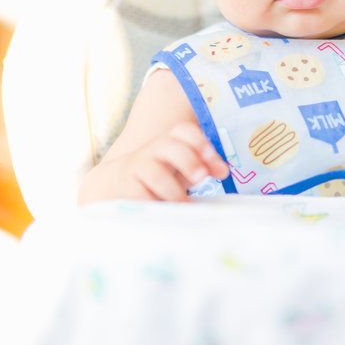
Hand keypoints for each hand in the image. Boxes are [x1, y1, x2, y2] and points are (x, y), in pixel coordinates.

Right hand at [79, 122, 228, 202]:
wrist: (121, 179)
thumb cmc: (163, 172)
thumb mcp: (184, 166)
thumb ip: (205, 165)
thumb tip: (223, 171)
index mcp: (171, 140)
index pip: (184, 131)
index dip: (200, 143)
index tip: (213, 161)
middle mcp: (154, 149)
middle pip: (171, 147)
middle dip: (189, 162)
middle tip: (201, 178)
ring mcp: (139, 166)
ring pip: (157, 174)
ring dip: (174, 191)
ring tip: (186, 204)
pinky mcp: (128, 187)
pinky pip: (141, 195)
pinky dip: (155, 204)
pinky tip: (165, 213)